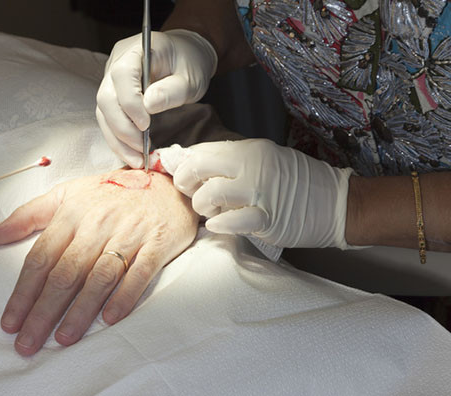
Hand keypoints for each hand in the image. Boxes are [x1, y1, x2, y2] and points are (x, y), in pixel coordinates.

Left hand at [0, 169, 197, 354]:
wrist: (167, 182)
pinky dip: (125, 296)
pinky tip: (110, 319)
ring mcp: (129, 234)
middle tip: (27, 343)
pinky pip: (139, 273)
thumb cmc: (113, 192)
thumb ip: (29, 215)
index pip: (41, 257)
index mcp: (72, 213)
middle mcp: (98, 225)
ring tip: (63, 338)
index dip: (23, 292)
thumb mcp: (68, 193)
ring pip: (99, 276)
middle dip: (43, 311)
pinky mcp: (157, 243)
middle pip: (66, 272)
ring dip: (80, 310)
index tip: (9, 322)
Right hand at [96, 29, 216, 167]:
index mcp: (136, 50)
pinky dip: (119, 139)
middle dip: (122, 128)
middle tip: (141, 149)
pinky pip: (109, 119)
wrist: (187, 55)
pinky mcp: (113, 95)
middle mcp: (116, 63)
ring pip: (103, 113)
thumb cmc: (190, 63)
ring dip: (118, 139)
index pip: (122, 75)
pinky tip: (132, 154)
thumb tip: (148, 105)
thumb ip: (171, 90)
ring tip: (137, 160)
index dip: (130, 103)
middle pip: (106, 98)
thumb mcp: (190, 77)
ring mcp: (111, 80)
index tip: (146, 125)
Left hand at [173, 139, 354, 248]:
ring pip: (211, 194)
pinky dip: (219, 224)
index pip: (202, 150)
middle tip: (191, 192)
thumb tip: (189, 160)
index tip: (181, 175)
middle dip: (185, 181)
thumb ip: (231, 162)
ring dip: (202, 206)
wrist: (337, 203)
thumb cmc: (296, 183)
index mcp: (249, 150)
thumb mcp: (264, 160)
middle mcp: (252, 166)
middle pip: (198, 167)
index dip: (183, 164)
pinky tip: (219, 224)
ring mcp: (260, 192)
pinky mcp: (268, 218)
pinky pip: (232, 221)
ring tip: (211, 212)